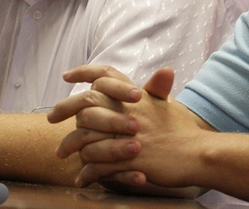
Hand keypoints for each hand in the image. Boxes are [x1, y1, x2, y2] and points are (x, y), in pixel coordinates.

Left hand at [49, 66, 201, 188]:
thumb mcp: (167, 104)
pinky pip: (98, 167)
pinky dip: (87, 174)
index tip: (67, 76)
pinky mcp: (128, 160)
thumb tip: (163, 70)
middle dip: (64, 110)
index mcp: (136, 97)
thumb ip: (157, 90)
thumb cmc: (182, 130)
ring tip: (62, 154)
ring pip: (87, 138)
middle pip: (86, 104)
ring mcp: (127, 136)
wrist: (198, 153)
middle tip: (50, 118)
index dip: (84, 71)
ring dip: (71, 146)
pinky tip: (82, 178)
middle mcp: (129, 112)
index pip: (106, 75)